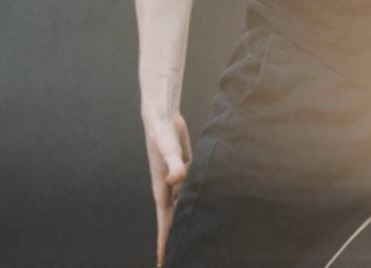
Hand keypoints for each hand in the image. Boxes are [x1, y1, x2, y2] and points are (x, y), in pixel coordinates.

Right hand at [144, 112, 191, 266]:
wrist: (162, 117)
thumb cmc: (161, 134)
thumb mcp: (168, 150)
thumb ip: (174, 165)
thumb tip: (176, 180)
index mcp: (162, 190)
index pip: (163, 224)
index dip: (163, 244)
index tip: (163, 263)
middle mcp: (169, 189)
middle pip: (173, 220)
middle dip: (175, 239)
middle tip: (182, 258)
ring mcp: (178, 181)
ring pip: (184, 207)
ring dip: (187, 220)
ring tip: (195, 238)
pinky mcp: (186, 171)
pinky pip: (193, 191)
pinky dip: (198, 200)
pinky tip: (209, 207)